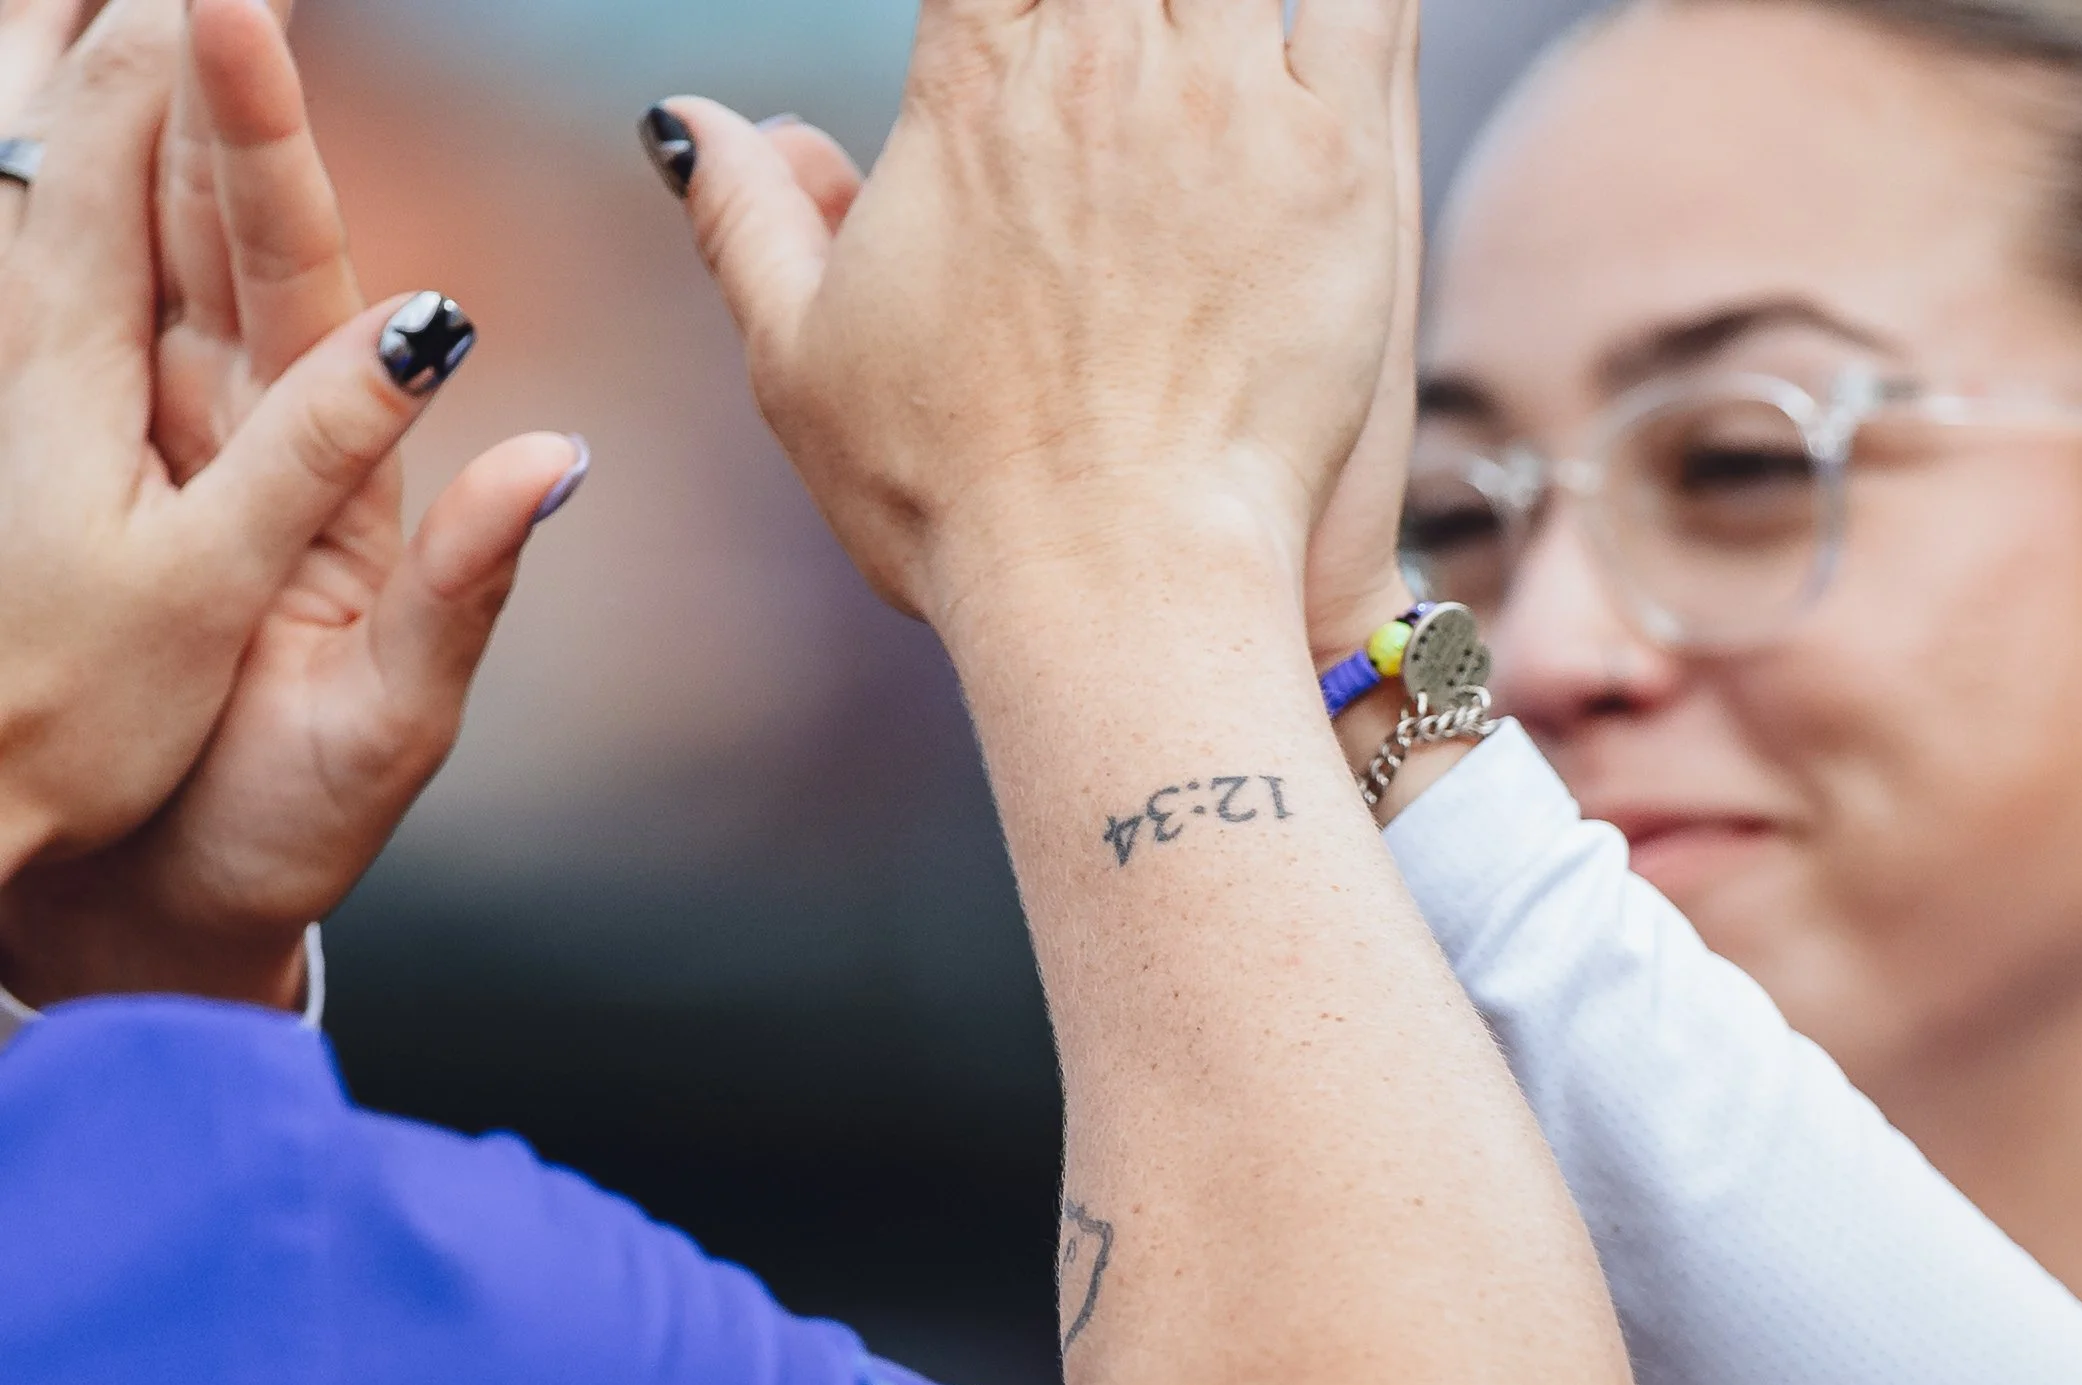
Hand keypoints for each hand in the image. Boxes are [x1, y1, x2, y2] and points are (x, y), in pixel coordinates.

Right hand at [0, 0, 584, 1009]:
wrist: (168, 914)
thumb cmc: (296, 826)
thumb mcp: (394, 719)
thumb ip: (465, 588)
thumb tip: (557, 457)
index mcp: (331, 476)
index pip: (302, 280)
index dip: (266, 149)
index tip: (236, 11)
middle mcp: (238, 449)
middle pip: (203, 245)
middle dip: (180, 99)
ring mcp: (141, 473)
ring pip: (113, 283)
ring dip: (93, 151)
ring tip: (73, 21)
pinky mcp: (71, 520)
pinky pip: (39, 374)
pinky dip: (26, 276)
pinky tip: (2, 180)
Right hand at [654, 0, 1416, 626]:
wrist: (1120, 586)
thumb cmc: (954, 497)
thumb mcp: (801, 359)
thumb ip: (747, 219)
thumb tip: (690, 123)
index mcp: (972, 85)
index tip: (1020, 17)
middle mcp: (1104, 62)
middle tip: (1117, 37)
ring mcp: (1233, 104)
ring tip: (1200, 37)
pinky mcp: (1346, 166)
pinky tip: (1329, 8)